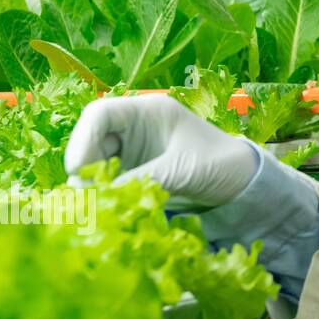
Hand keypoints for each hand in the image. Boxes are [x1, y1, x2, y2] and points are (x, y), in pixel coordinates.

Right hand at [65, 94, 258, 208]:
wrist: (240, 181)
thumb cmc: (218, 164)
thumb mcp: (180, 171)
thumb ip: (141, 180)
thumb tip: (100, 197)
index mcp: (149, 111)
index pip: (100, 114)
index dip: (82, 138)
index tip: (79, 168)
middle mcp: (135, 126)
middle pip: (91, 139)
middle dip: (84, 166)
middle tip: (86, 195)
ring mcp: (132, 148)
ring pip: (95, 161)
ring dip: (90, 182)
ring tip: (94, 205)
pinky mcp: (134, 169)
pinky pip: (106, 178)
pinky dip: (102, 192)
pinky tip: (104, 207)